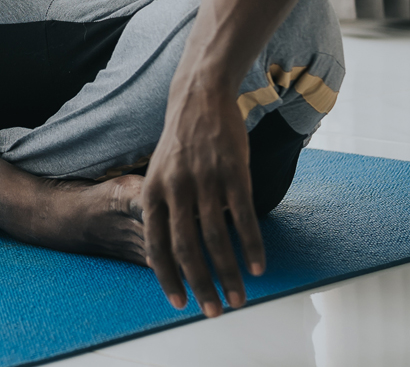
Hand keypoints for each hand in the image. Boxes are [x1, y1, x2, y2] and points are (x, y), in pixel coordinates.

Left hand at [141, 79, 265, 316]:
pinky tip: (257, 266)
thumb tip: (170, 251)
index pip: (156, 244)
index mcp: (152, 192)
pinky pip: (243, 216)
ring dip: (229, 273)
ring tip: (239, 298)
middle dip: (201, 284)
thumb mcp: (160, 174)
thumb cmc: (180, 143)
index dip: (167, 276)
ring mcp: (204, 180)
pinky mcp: (232, 171)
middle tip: (214, 311)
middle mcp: (175, 189)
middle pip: (186, 248)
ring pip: (216, 238)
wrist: (199, 98)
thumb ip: (164, 209)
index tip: (179, 303)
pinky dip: (251, 245)